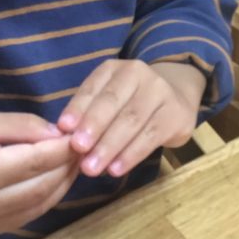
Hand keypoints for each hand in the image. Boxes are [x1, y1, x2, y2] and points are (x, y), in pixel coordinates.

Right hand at [0, 113, 79, 236]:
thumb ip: (24, 126)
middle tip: (84, 147)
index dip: (63, 150)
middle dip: (67, 166)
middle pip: (42, 186)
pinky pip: (31, 214)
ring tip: (75, 161)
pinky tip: (58, 178)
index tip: (82, 136)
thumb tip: (60, 137)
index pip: (35, 162)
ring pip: (41, 204)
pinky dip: (49, 196)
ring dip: (63, 183)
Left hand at [57, 60, 205, 177]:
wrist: (175, 96)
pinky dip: (131, 154)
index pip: (93, 87)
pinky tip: (116, 169)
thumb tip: (62, 136)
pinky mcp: (176, 115)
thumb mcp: (107, 99)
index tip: (63, 128)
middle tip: (77, 149)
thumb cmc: (130, 101)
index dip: (78, 107)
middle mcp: (138, 74)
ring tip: (92, 168)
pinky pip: (151, 136)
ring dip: (109, 146)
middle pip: (113, 103)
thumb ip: (87, 113)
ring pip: (131, 120)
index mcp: (114, 69)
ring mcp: (160, 92)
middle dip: (93, 127)